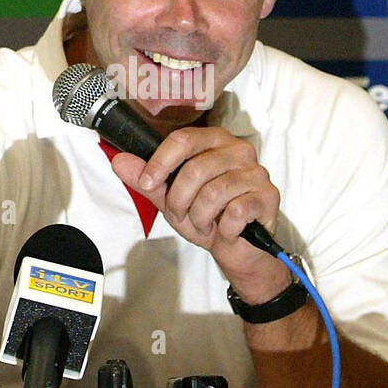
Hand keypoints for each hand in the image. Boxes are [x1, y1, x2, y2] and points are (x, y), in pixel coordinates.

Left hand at [108, 126, 289, 297]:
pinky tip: (227, 230)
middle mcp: (238, 150)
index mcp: (214, 141)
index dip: (160, 162)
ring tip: (204, 223)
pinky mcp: (268, 195)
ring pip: (213, 193)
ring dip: (200, 218)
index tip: (148, 183)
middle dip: (179, 200)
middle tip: (181, 215)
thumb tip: (119, 161)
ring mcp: (256, 172)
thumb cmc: (209, 217)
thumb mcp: (171, 199)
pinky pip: (236, 211)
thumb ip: (147, 180)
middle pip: (195, 169)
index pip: (183, 139)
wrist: (239, 248)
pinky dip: (224, 228)